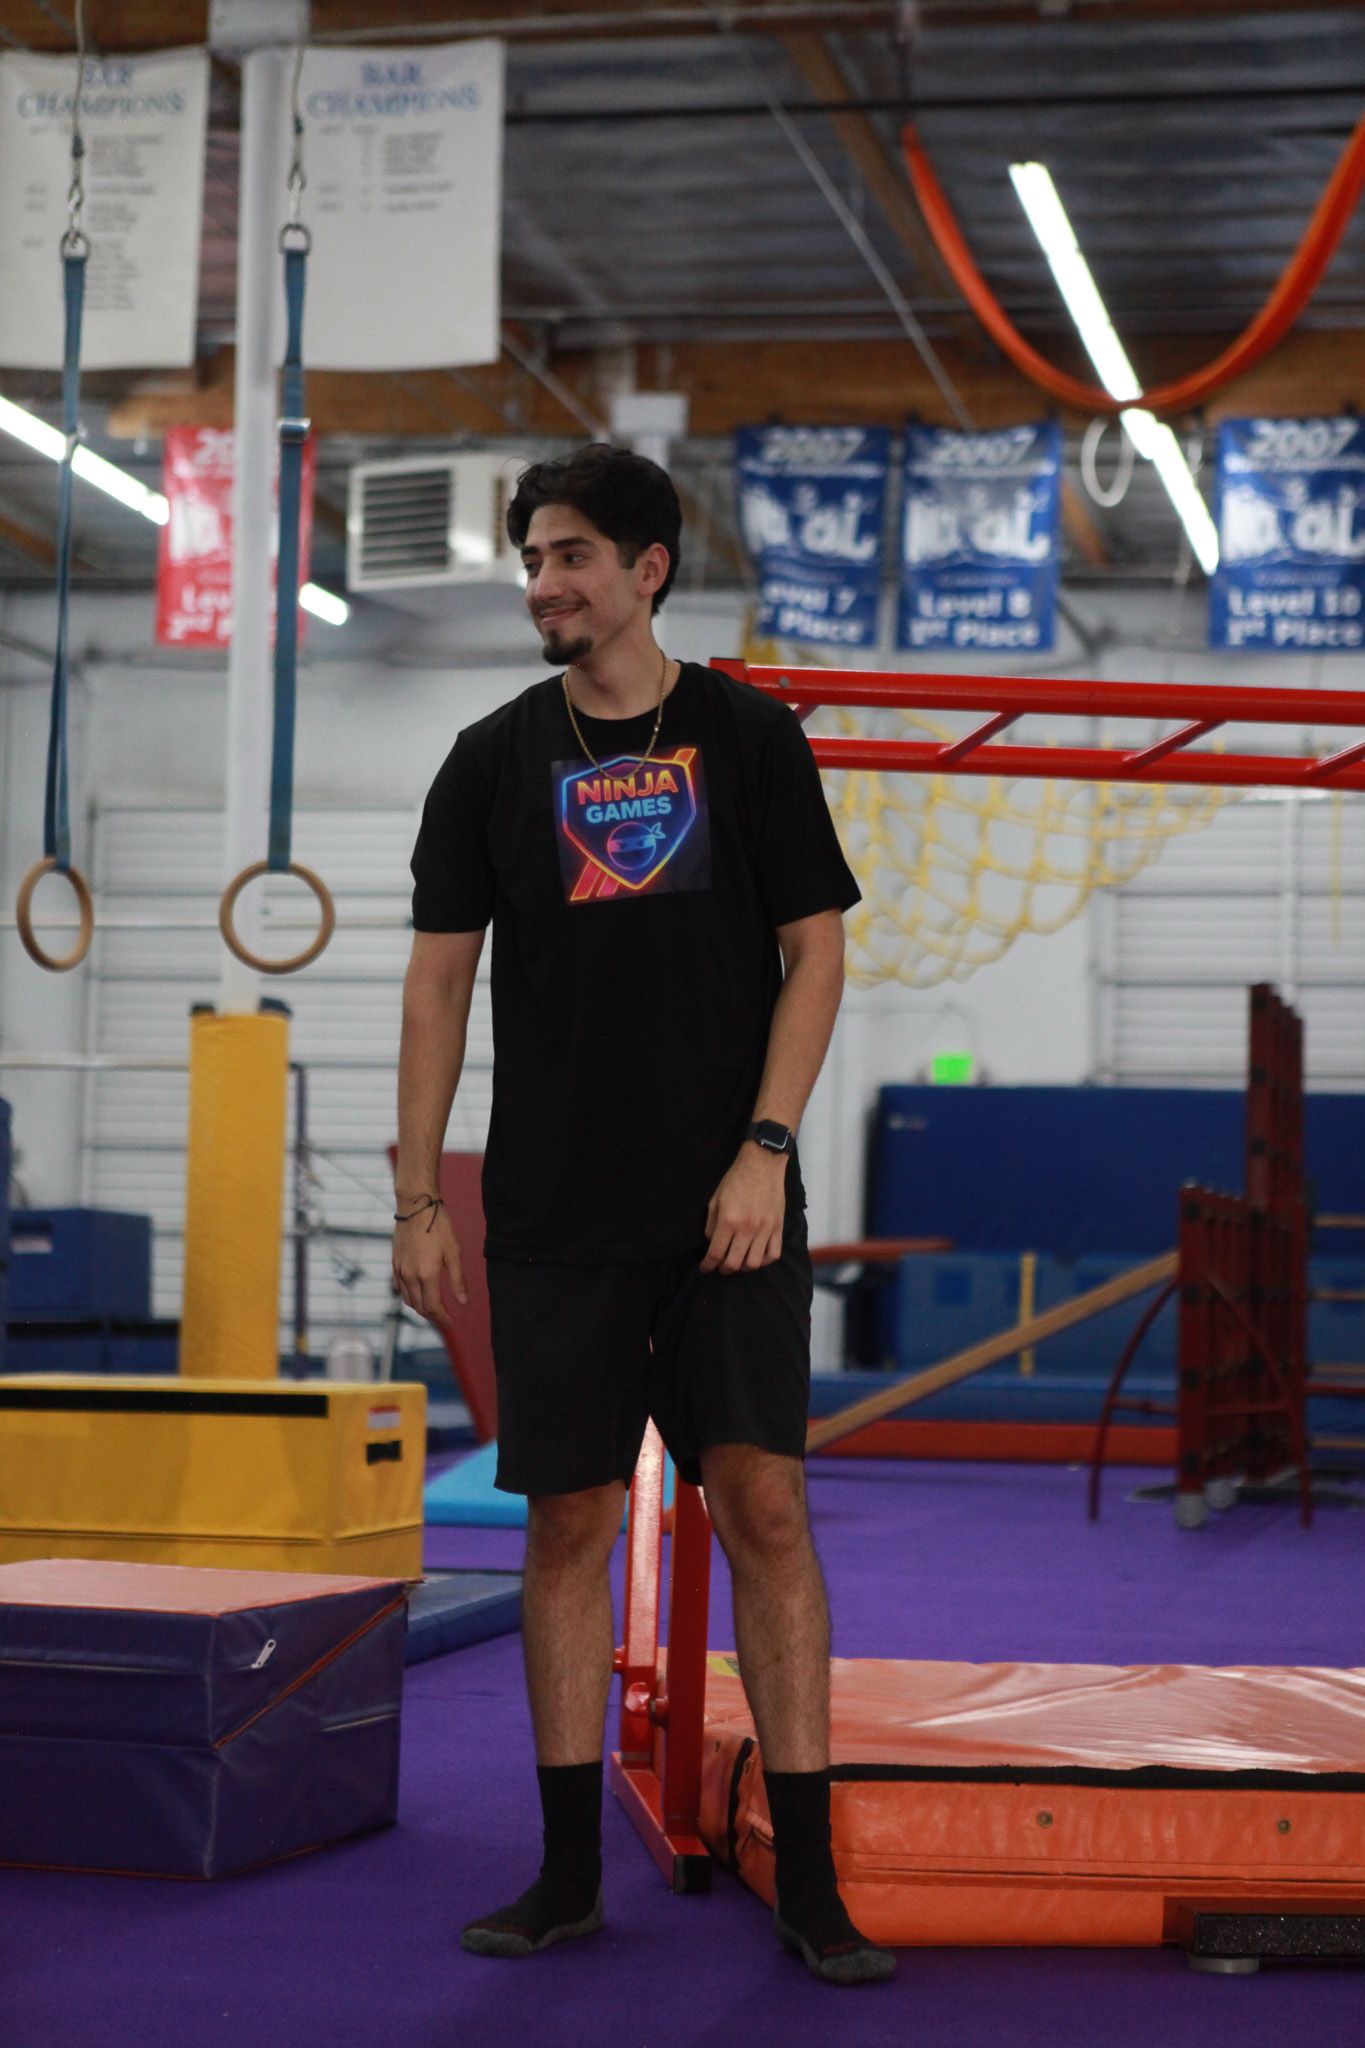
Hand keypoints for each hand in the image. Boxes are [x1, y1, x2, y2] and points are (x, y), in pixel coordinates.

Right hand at [392, 1203, 467, 1326]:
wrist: (416, 1207)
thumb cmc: (438, 1226)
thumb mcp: (454, 1252)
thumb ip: (457, 1279)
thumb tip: (463, 1301)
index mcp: (427, 1275)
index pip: (433, 1307)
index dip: (442, 1319)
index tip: (451, 1323)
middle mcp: (410, 1276)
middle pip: (419, 1307)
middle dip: (432, 1316)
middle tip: (444, 1319)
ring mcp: (400, 1270)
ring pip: (408, 1299)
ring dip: (420, 1308)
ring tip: (432, 1308)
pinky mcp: (394, 1263)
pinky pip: (399, 1288)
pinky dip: (409, 1296)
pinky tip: (417, 1293)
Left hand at [700, 1147, 786, 1274]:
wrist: (762, 1164)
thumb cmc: (736, 1180)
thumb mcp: (715, 1200)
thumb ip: (711, 1225)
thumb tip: (711, 1243)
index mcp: (728, 1221)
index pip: (715, 1254)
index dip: (707, 1265)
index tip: (704, 1268)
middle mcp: (747, 1229)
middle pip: (734, 1264)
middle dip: (724, 1269)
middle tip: (720, 1266)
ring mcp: (765, 1229)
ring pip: (754, 1264)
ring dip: (743, 1267)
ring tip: (738, 1261)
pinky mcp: (778, 1227)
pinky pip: (773, 1255)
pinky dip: (764, 1261)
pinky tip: (756, 1255)